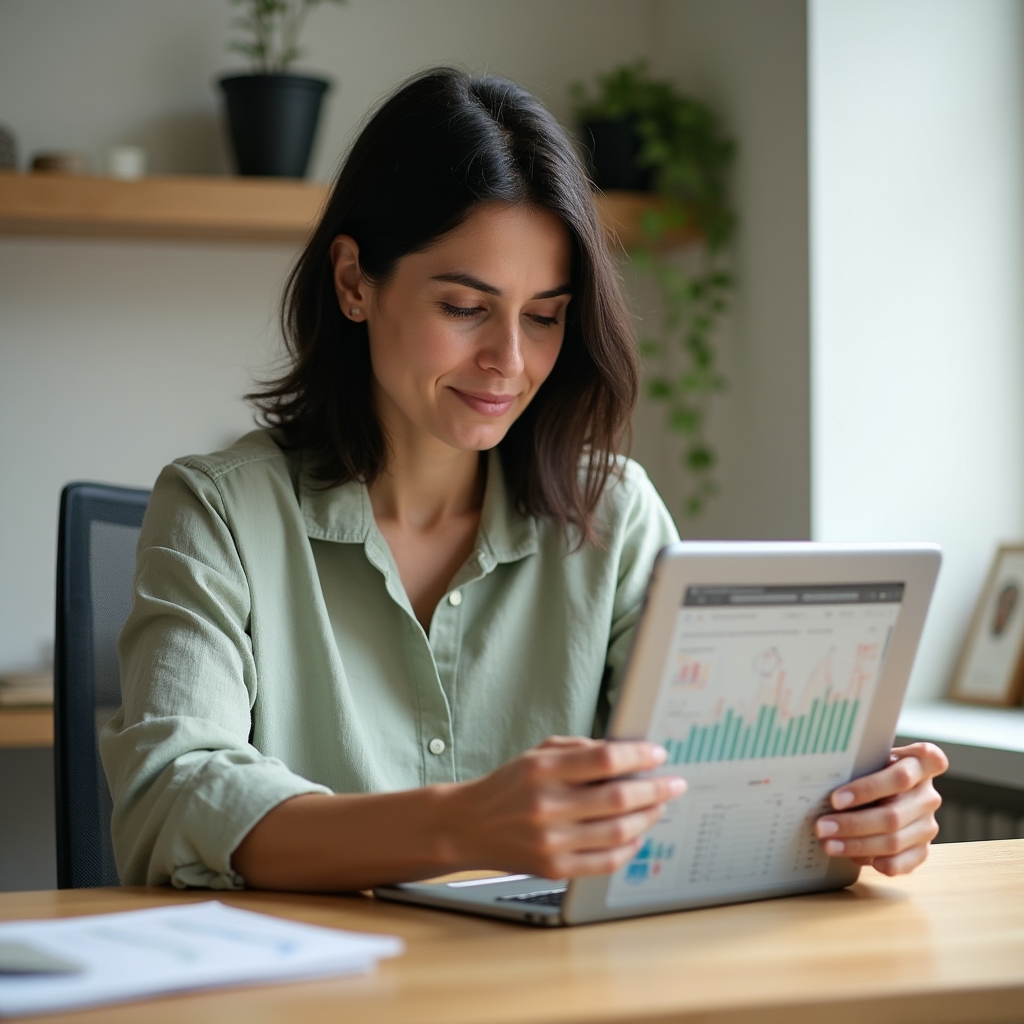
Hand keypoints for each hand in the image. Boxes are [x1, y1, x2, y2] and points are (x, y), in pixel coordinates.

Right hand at [448, 736, 686, 879]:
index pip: (604, 759)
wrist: (469, 826)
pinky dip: (630, 847)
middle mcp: (547, 805)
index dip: (638, 756)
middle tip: (674, 783)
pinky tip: (638, 834)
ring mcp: (551, 841)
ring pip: (619, 832)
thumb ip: (579, 750)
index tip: (659, 755)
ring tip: (659, 806)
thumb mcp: (537, 754)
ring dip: (648, 817)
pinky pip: (606, 861)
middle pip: (618, 798)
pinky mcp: (554, 868)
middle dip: (655, 789)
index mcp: (542, 769)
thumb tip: (625, 755)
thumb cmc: (509, 785)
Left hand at [814, 742, 948, 875]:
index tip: (835, 799)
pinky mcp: (923, 848)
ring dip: (857, 845)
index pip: (900, 776)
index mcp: (923, 763)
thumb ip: (858, 768)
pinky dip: (876, 862)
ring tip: (829, 844)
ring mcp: (928, 824)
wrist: (888, 785)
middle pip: (892, 815)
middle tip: (822, 827)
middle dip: (852, 824)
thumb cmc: (873, 768)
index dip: (868, 789)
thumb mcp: (869, 759)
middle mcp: (929, 795)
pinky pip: (903, 862)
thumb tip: (820, 788)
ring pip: (894, 841)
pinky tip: (854, 858)